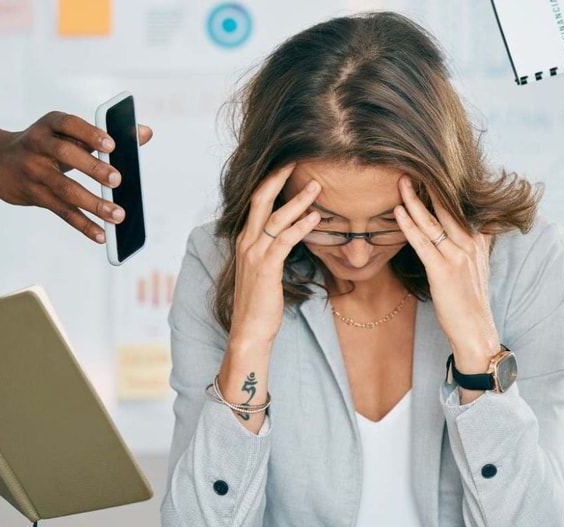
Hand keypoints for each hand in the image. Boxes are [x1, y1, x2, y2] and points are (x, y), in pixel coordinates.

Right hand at [0, 113, 153, 243]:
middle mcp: (38, 145)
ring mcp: (34, 172)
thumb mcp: (68, 133)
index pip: (69, 124)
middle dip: (93, 168)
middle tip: (117, 179)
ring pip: (65, 188)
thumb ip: (107, 134)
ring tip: (118, 215)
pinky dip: (83, 224)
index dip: (89, 133)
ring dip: (93, 204)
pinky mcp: (34, 195)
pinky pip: (61, 211)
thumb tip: (145, 133)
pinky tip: (101, 234)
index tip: (111, 144)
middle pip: (66, 155)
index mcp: (50, 125)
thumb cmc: (47, 145)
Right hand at [228, 163, 321, 345]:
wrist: (249, 329)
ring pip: (275, 217)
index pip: (256, 201)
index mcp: (245, 239)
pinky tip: (316, 218)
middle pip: (260, 199)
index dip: (271, 181)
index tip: (288, 165)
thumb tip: (291, 233)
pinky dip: (301, 226)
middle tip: (298, 160)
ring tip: (317, 185)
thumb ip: (273, 248)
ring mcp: (254, 254)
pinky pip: (284, 240)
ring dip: (298, 200)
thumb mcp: (264, 268)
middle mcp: (246, 241)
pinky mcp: (266, 268)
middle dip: (279, 177)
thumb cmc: (261, 301)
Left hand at [393, 176, 499, 373]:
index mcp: (476, 240)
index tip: (426, 170)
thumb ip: (482, 241)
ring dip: (414, 200)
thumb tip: (485, 223)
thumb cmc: (471, 300)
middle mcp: (469, 244)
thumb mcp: (480, 266)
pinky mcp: (443, 270)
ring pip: (433, 222)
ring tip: (400, 180)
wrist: (476, 331)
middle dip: (427, 186)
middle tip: (410, 164)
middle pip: (446, 208)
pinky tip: (398, 212)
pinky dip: (410, 225)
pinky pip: (423, 242)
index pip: (457, 207)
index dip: (441, 189)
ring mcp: (457, 256)